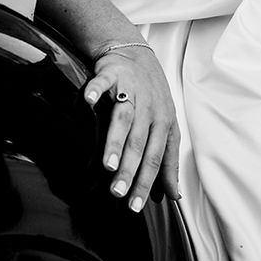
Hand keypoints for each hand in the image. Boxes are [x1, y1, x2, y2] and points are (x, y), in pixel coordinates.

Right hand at [82, 40, 180, 211]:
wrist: (136, 54)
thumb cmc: (152, 96)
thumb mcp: (167, 126)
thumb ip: (168, 160)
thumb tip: (173, 195)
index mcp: (163, 123)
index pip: (155, 158)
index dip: (145, 182)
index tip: (134, 206)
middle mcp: (149, 108)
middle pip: (139, 142)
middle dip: (129, 169)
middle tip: (118, 193)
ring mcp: (130, 90)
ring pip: (123, 117)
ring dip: (115, 140)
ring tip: (107, 164)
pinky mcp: (111, 73)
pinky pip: (102, 82)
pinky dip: (95, 90)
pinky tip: (88, 101)